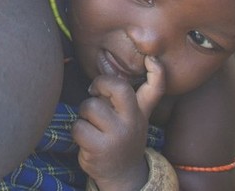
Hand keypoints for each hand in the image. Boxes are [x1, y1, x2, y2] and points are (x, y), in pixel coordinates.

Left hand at [72, 56, 165, 190]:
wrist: (122, 176)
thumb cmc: (120, 138)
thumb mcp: (131, 119)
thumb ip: (124, 97)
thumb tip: (104, 67)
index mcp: (140, 112)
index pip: (155, 90)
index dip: (157, 73)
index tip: (151, 59)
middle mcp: (133, 122)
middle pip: (119, 88)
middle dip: (100, 83)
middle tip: (93, 90)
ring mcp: (118, 135)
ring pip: (90, 106)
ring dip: (84, 113)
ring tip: (92, 125)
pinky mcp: (100, 147)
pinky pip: (79, 126)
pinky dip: (77, 131)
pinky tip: (87, 140)